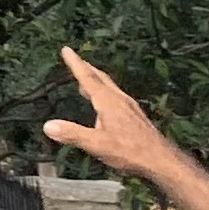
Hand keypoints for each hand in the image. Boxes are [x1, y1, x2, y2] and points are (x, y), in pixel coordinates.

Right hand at [40, 47, 173, 181]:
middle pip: (101, 78)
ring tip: (88, 80)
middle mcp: (119, 100)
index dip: (76, 64)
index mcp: (108, 102)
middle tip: (77, 60)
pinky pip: (117, 97)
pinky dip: (106, 93)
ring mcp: (130, 107)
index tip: (66, 49)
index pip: (88, 78)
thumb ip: (72, 134)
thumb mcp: (97, 145)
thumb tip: (47, 125)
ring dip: (97, 80)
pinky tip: (106, 105)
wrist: (161, 160)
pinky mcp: (136, 117)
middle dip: (87, 68)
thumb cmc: (129, 151)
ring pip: (110, 88)